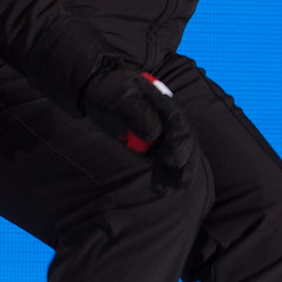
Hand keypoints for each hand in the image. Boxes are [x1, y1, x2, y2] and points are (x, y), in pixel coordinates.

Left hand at [79, 59, 201, 191]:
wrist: (96, 92)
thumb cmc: (109, 91)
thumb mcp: (120, 96)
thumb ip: (137, 112)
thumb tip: (154, 135)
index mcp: (163, 102)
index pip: (177, 122)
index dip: (180, 141)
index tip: (175, 159)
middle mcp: (166, 119)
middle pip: (183, 141)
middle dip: (185, 162)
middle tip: (181, 181)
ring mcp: (161, 133)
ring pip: (176, 154)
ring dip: (176, 173)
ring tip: (170, 190)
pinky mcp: (151, 146)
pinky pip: (161, 162)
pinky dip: (163, 175)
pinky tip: (161, 189)